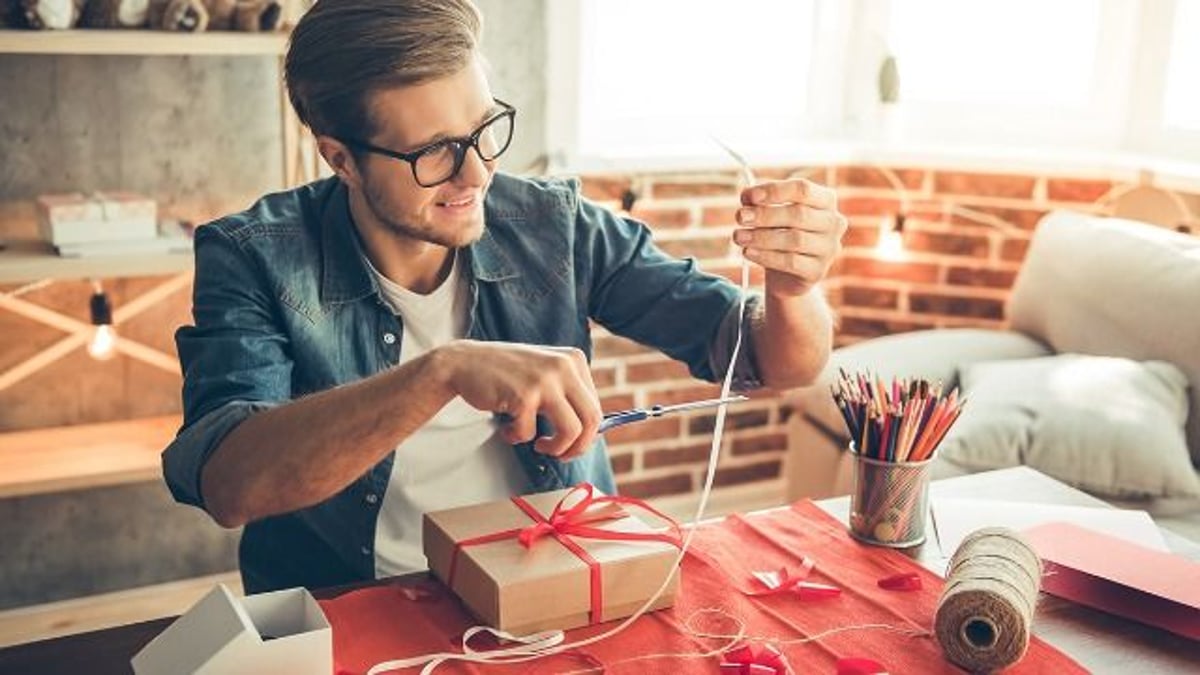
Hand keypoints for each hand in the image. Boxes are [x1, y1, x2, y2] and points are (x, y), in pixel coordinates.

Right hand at [436, 340, 601, 459]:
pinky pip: (530, 433)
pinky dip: (516, 437)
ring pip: (571, 431)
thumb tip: (591, 433)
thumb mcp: (545, 373)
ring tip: (538, 446)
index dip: (586, 432)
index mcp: (574, 359)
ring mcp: (544, 380)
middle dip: (579, 446)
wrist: (464, 362)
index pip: (595, 405)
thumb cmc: (506, 373)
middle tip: (561, 454)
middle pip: (592, 419)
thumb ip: (568, 394)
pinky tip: (506, 428)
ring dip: (556, 448)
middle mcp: (564, 366)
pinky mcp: (524, 396)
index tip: (569, 442)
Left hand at [733, 179, 846, 296]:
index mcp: (825, 200)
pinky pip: (791, 262)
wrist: (786, 273)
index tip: (748, 196)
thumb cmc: (779, 233)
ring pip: (794, 240)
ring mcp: (829, 249)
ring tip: (738, 236)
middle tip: (740, 216)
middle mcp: (833, 223)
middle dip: (765, 215)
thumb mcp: (771, 214)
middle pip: (798, 214)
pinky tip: (748, 252)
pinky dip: (766, 256)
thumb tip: (747, 196)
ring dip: (761, 237)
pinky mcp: (818, 271)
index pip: (803, 189)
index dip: (774, 190)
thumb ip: (760, 202)